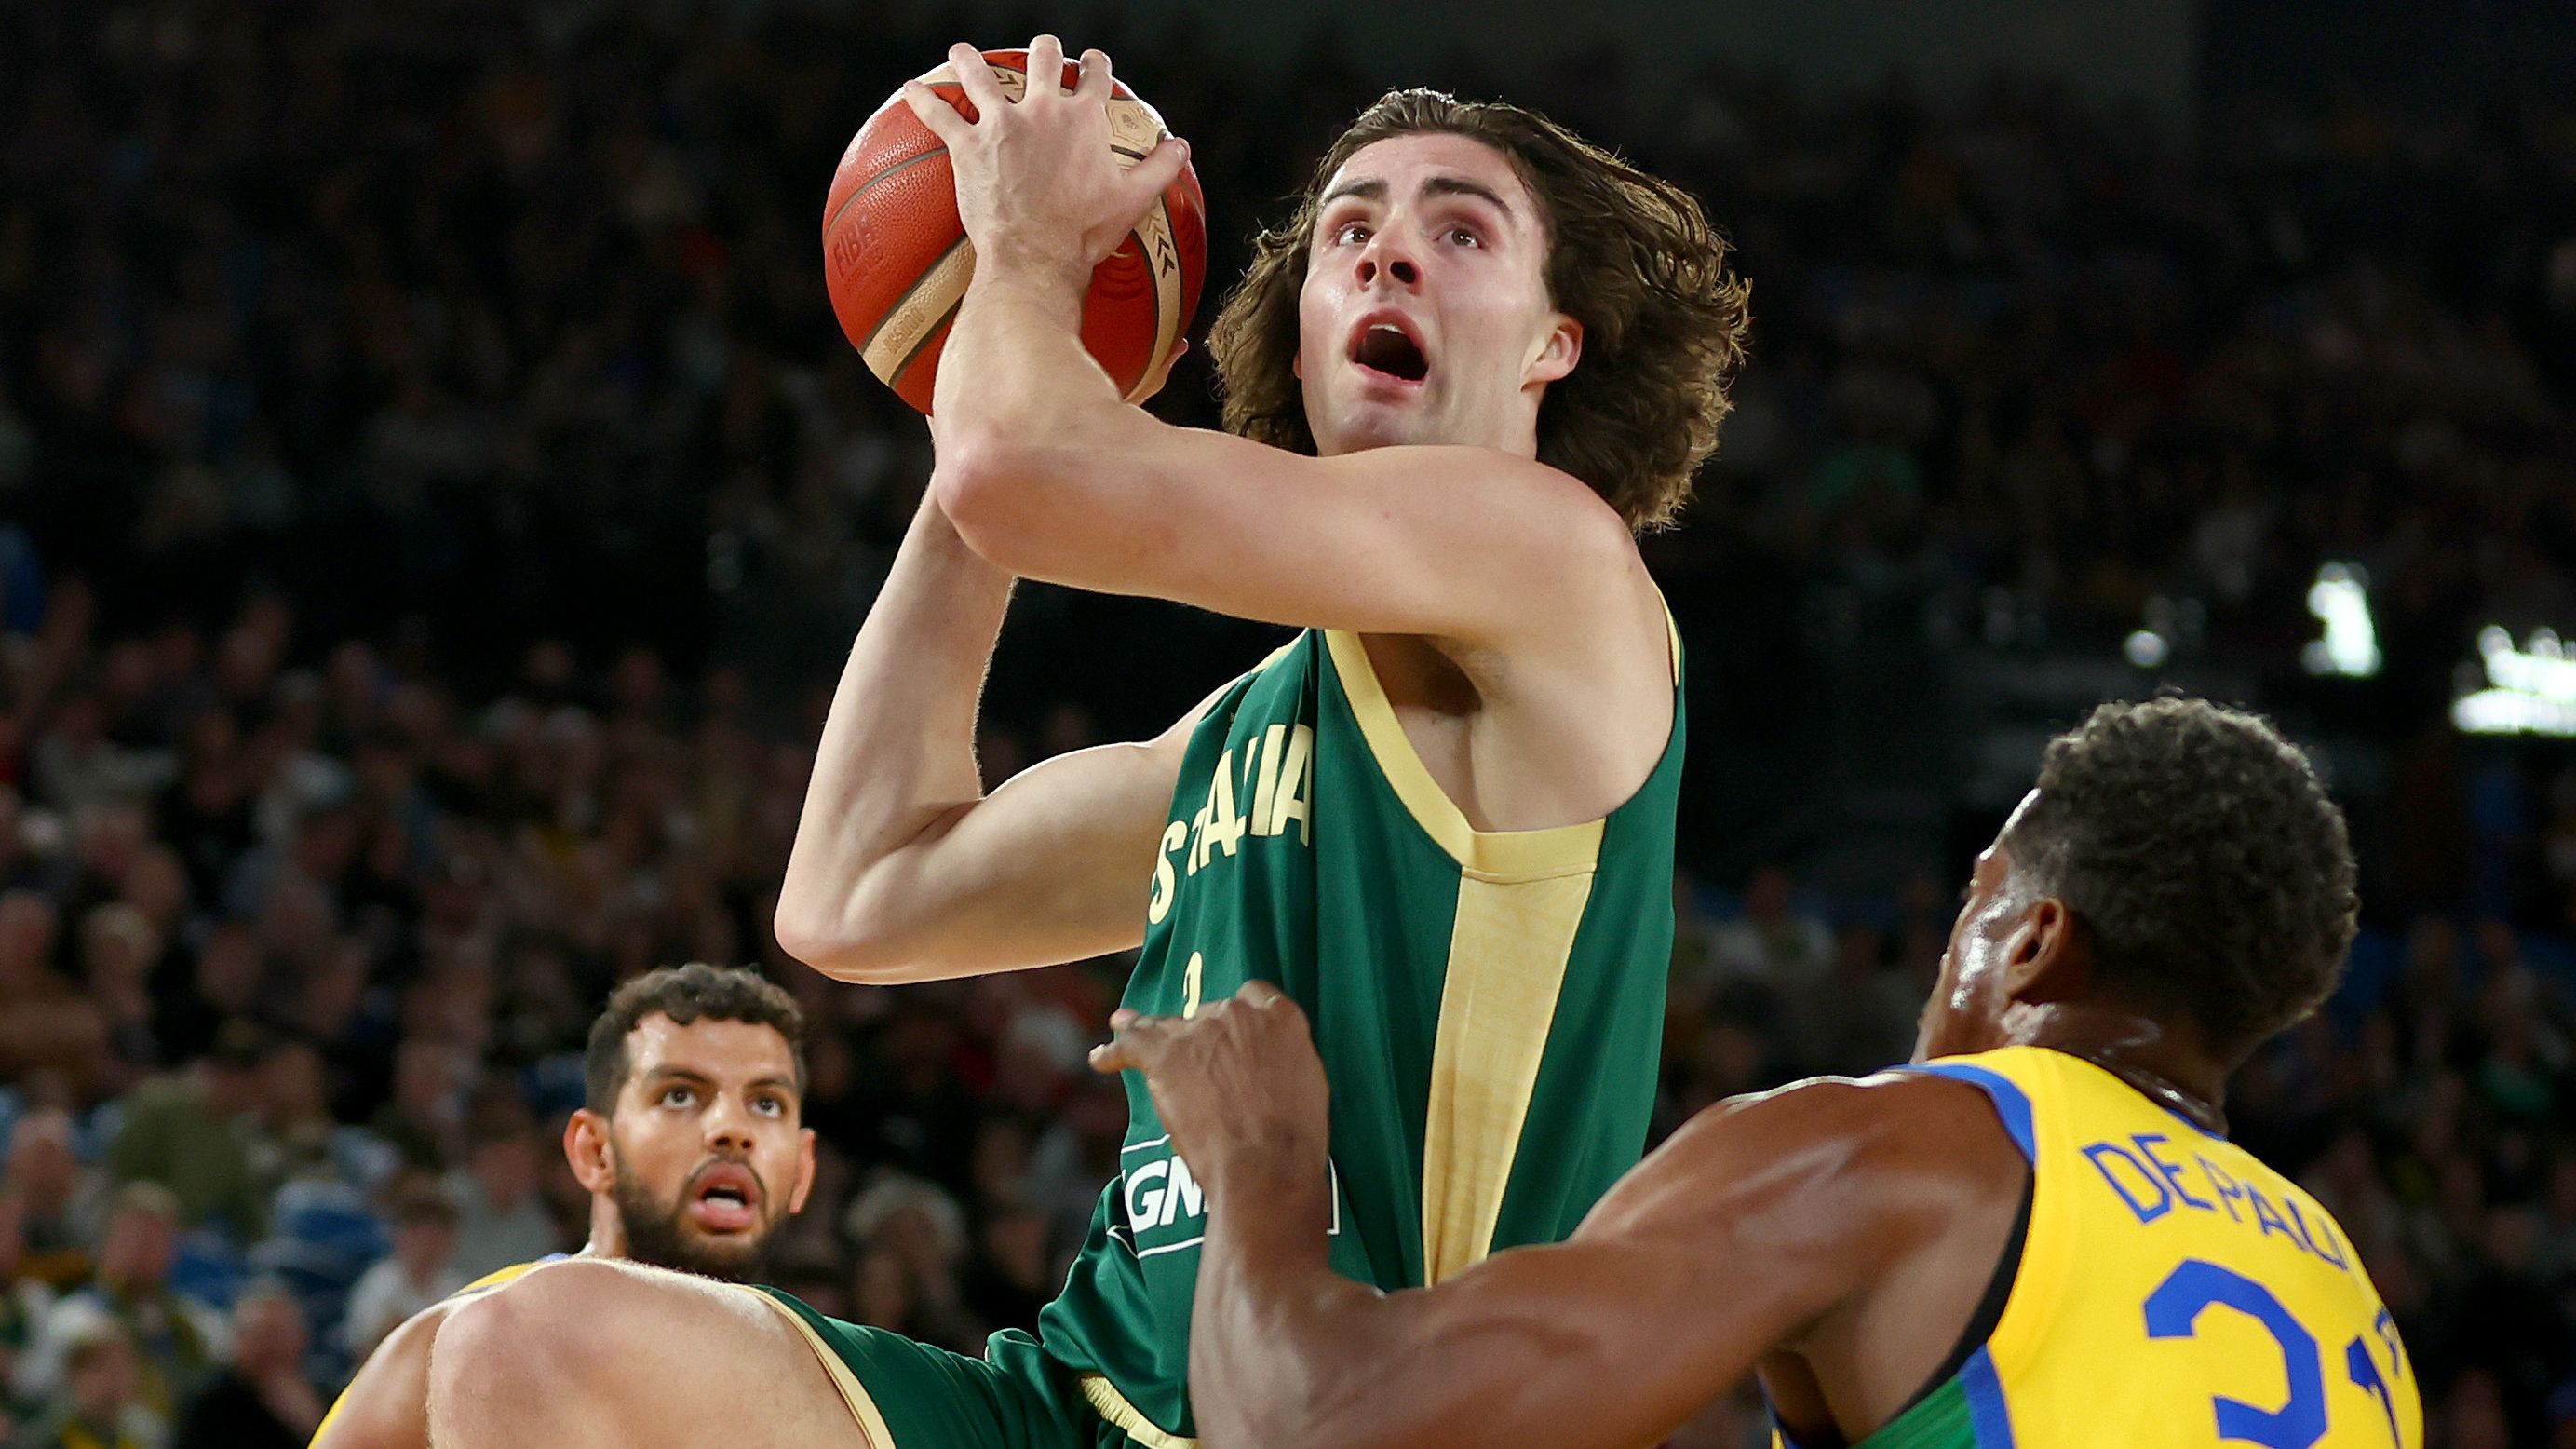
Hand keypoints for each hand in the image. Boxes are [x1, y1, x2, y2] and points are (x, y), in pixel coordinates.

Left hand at [903, 36, 1189, 290]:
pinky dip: (923, 100)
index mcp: (1083, 119)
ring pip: (982, 75)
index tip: (1092, 62)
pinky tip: (911, 89)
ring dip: (971, 60)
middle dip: (1043, 50)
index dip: (1094, 64)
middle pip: (1042, 60)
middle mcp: (1042, 110)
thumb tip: (1182, 146)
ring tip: (962, 52)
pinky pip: (938, 114)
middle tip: (1041, 50)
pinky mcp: (968, 145)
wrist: (1038, 256)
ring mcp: (1002, 124)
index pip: (1093, 76)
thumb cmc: (1085, 234)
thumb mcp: (1133, 200)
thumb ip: (1160, 168)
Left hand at [1090, 981, 1329, 1190]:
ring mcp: (1199, 1032)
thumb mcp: (1308, 1082)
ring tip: (1124, 1025)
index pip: (1253, 995)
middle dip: (1201, 1034)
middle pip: (1208, 1012)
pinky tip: (1100, 1058)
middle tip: (1197, 1065)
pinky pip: (1131, 1044)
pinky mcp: (1165, 1056)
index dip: (1239, 1013)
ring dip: (1148, 1029)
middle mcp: (1238, 1014)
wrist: (1265, 1165)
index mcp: (1279, 1017)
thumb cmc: (1294, 1137)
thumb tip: (1268, 1058)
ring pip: (1166, 1023)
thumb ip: (1284, 1056)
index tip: (1231, 1029)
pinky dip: (1113, 1053)